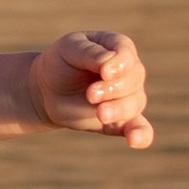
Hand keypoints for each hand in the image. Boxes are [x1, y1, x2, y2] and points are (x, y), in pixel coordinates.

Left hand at [30, 30, 152, 148]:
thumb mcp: (69, 49)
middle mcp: (129, 72)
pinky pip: (139, 128)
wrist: (47, 90)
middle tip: (90, 94)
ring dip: (119, 109)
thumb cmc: (60, 63)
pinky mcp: (122, 120)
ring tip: (100, 114)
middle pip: (134, 80)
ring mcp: (127, 97)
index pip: (127, 55)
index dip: (120, 64)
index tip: (104, 72)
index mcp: (118, 47)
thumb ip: (89, 52)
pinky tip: (134, 141)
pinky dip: (140, 135)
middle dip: (113, 89)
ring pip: (135, 103)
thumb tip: (109, 62)